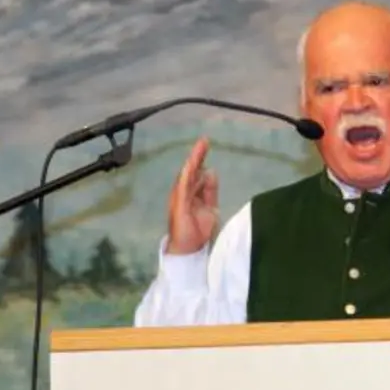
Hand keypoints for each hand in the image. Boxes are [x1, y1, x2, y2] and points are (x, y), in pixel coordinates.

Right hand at [166, 137, 218, 254]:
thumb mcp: (210, 207)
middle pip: (191, 170)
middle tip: (204, 140)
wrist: (188, 249)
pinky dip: (186, 176)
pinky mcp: (179, 204)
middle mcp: (184, 192)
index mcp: (192, 193)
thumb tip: (211, 171)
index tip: (206, 144)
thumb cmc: (198, 231)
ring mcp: (180, 198)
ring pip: (186, 175)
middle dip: (197, 155)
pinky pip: (183, 188)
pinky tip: (191, 166)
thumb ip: (210, 191)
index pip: (197, 172)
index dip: (201, 159)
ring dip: (193, 162)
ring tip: (199, 148)